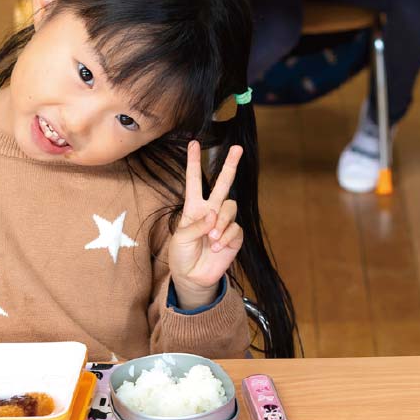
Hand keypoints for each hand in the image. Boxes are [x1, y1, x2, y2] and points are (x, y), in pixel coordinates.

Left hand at [168, 141, 243, 307]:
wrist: (193, 277)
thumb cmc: (182, 255)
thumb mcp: (180, 239)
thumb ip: (196, 225)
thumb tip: (214, 216)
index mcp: (194, 207)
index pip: (194, 181)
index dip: (194, 162)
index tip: (194, 143)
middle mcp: (211, 211)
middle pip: (223, 183)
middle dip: (230, 165)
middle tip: (238, 148)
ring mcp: (223, 223)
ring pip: (231, 207)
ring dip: (222, 222)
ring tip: (213, 239)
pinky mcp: (234, 236)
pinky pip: (235, 229)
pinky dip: (226, 238)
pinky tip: (218, 248)